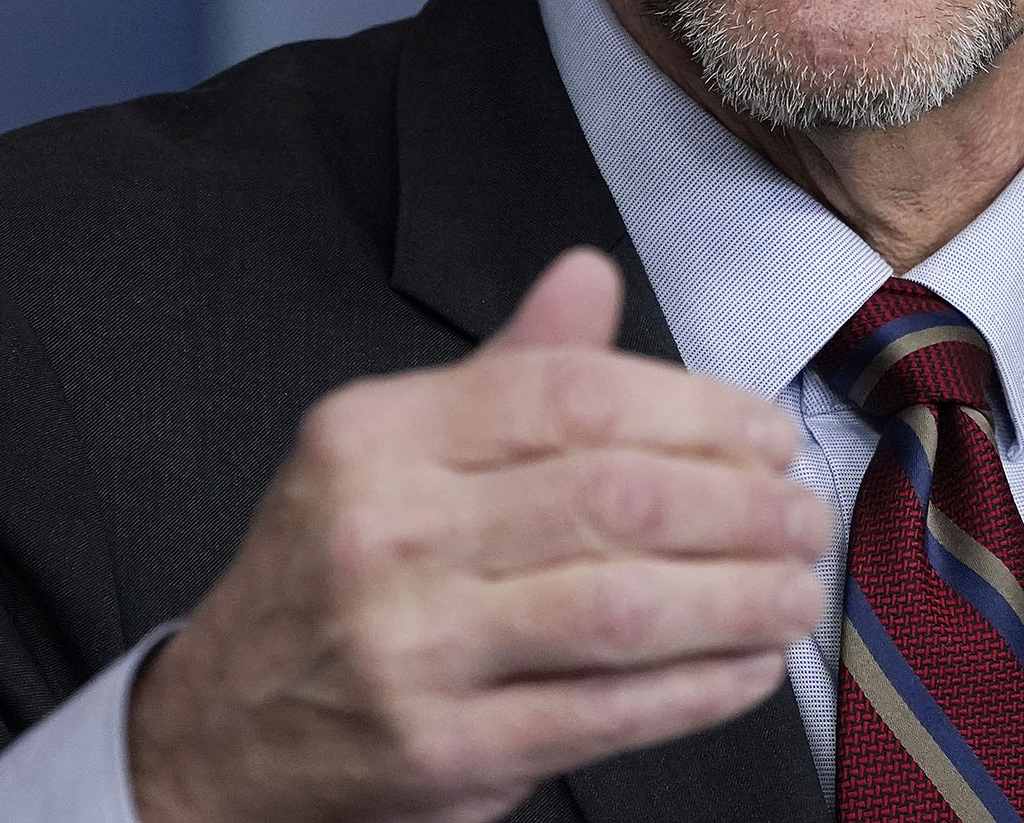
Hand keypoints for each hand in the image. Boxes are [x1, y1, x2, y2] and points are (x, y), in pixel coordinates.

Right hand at [128, 247, 830, 822]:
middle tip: (803, 511)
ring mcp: (411, 648)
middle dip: (737, 504)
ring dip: (738, 598)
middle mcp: (385, 531)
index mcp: (377, 435)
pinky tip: (751, 666)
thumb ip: (502, 371)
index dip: (692, 409)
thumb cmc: (332, 572)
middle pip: (608, 498)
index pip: (566, 394)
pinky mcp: (444, 751)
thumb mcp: (388, 451)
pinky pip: (606, 712)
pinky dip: (700, 688)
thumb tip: (590, 272)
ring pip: (620, 608)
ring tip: (799, 587)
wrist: (219, 733)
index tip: (764, 432)